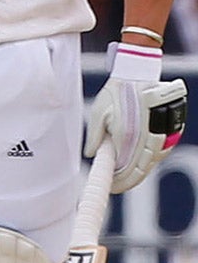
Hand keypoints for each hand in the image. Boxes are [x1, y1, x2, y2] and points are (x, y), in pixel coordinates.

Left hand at [85, 44, 186, 192]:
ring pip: (152, 162)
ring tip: (125, 175)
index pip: (126, 169)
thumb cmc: (117, 92)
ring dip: (140, 170)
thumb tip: (91, 155)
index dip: (119, 182)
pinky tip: (140, 161)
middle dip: (128, 180)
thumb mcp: (98, 113)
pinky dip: (150, 159)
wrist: (140, 75)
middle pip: (141, 169)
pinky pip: (161, 151)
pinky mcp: (172, 130)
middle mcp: (149, 138)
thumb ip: (95, 137)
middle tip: (117, 185)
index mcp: (129, 136)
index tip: (111, 187)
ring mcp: (164, 135)